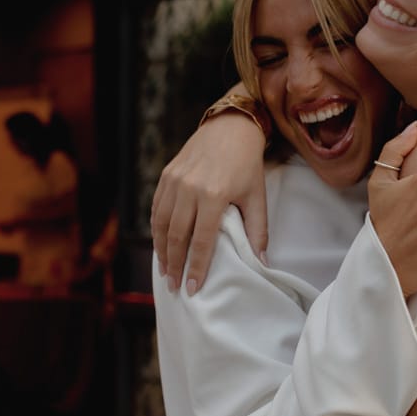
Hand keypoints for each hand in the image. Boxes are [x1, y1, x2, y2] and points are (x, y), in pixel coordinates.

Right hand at [151, 112, 267, 294]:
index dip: (196, 267)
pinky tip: (160, 245)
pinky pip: (156, 208)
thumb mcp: (256, 197)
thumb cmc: (246, 165)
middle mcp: (189, 188)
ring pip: (160, 223)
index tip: (192, 288)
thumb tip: (261, 263)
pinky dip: (156, 229)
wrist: (230, 127)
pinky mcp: (166, 175)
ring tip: (165, 271)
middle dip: (174, 265)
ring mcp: (174, 181)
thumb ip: (257, 231)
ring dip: (161, 250)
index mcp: (213, 195)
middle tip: (175, 286)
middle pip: (176, 236)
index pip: (201, 240)